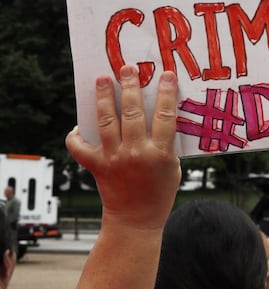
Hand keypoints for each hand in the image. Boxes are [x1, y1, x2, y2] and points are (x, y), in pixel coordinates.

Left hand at [65, 65, 180, 230]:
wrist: (136, 220)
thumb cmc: (159, 193)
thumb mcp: (173, 166)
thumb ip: (166, 142)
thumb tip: (159, 114)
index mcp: (160, 153)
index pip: (165, 115)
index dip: (166, 92)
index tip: (166, 75)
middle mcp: (135, 153)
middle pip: (132, 112)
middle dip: (129, 86)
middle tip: (127, 68)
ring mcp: (114, 159)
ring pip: (106, 122)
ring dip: (103, 98)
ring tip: (102, 79)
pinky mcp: (97, 166)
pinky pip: (80, 147)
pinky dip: (76, 135)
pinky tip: (79, 125)